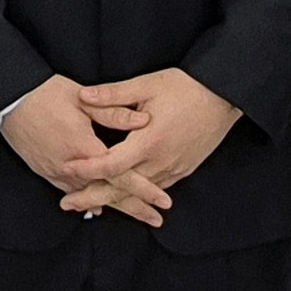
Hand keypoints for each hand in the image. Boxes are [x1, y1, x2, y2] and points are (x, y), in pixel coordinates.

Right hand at [0, 76, 172, 223]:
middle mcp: (71, 166)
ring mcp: (56, 171)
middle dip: (135, 208)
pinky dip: (86, 201)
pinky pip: (69, 192)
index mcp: (85, 147)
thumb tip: (144, 121)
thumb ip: (114, 112)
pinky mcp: (44, 171)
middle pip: (108, 193)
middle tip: (157, 220)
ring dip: (113, 205)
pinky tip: (96, 208)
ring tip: (136, 215)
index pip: (121, 175)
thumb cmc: (47, 94)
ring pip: (89, 196)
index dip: (145, 189)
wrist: (10, 98)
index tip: (163, 201)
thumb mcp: (83, 98)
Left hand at [73, 68, 244, 218]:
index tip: (66, 167)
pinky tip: (124, 197)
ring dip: (113, 199)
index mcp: (148, 142)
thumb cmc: (186, 87)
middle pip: (121, 188)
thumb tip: (83, 96)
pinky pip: (155, 188)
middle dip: (92, 197)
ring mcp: (174, 168)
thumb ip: (113, 95)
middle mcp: (161, 161)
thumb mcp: (147, 85)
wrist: (224, 96)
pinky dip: (137, 195)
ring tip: (89, 205)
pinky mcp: (183, 170)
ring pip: (138, 193)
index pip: (110, 165)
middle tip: (66, 204)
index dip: (86, 168)